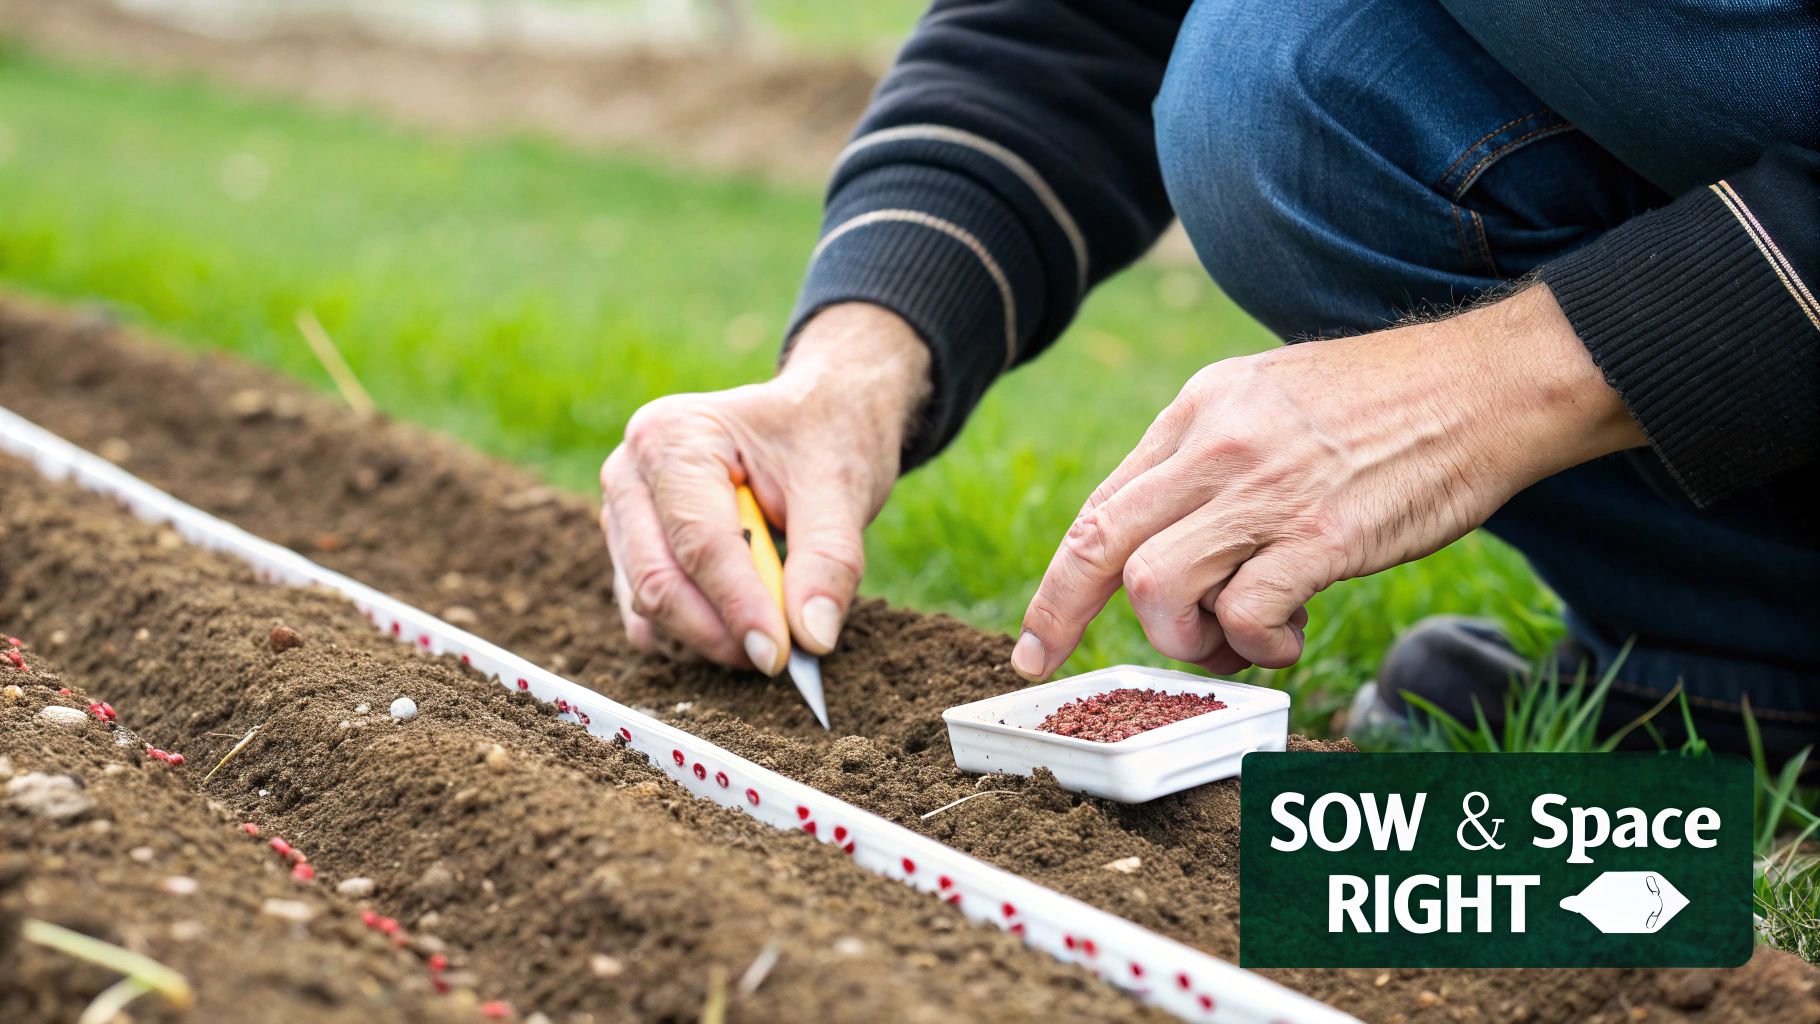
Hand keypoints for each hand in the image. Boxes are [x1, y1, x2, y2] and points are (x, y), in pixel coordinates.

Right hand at [601, 303, 929, 672]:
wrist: (817, 412)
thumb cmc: (825, 435)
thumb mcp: (842, 486)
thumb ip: (829, 560)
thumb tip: (812, 637)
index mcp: (674, 436)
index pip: (699, 541)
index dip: (739, 606)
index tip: (780, 656)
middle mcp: (630, 472)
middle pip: (659, 578)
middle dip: (719, 631)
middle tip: (781, 659)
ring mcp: (623, 512)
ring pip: (647, 602)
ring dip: (708, 636)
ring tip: (772, 635)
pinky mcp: (630, 548)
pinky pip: (645, 611)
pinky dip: (692, 634)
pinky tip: (739, 631)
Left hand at [1011, 285, 1644, 678]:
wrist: (1486, 386)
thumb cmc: (1385, 405)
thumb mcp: (1269, 400)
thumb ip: (1211, 461)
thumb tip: (1169, 543)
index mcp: (1198, 411)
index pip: (1100, 505)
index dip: (1060, 579)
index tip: (1040, 634)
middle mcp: (1217, 446)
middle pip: (1100, 542)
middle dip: (1059, 614)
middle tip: (1049, 665)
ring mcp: (1267, 492)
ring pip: (1157, 587)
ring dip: (1182, 639)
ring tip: (1231, 640)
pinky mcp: (1321, 537)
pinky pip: (1244, 614)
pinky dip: (1254, 646)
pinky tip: (1287, 636)